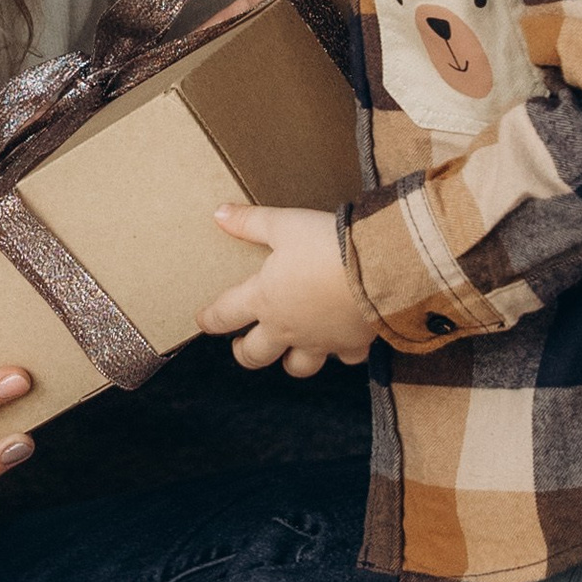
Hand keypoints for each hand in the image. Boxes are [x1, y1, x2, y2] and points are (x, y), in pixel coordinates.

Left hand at [198, 200, 376, 378]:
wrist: (378, 269)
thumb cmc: (326, 245)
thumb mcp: (285, 225)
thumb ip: (251, 222)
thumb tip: (219, 214)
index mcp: (263, 299)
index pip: (225, 315)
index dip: (210, 319)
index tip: (203, 320)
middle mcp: (287, 328)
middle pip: (255, 354)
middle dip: (245, 352)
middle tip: (242, 346)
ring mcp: (319, 341)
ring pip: (297, 366)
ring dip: (289, 361)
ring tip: (288, 353)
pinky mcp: (352, 343)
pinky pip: (345, 358)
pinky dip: (342, 353)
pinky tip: (342, 343)